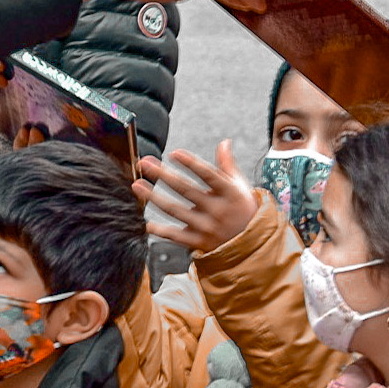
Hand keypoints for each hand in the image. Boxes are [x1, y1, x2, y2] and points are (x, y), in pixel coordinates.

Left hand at [136, 143, 260, 252]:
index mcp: (229, 192)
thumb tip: (224, 142)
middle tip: (144, 163)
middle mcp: (217, 210)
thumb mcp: (239, 186)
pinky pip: (175, 235)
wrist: (252, 245)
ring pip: (175, 210)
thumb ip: (227, 165)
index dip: (191, 163)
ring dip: (153, 197)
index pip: (208, 174)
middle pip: (185, 190)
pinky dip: (159, 230)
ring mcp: (206, 227)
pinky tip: (145, 223)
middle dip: (163, 175)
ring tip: (137, 185)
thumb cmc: (243, 209)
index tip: (174, 153)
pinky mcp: (198, 242)